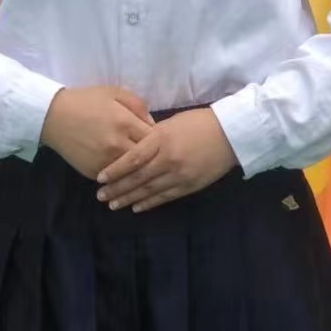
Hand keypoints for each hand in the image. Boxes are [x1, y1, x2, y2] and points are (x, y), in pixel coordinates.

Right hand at [40, 86, 153, 178]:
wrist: (53, 116)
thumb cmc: (86, 101)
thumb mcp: (114, 93)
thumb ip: (138, 106)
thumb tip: (153, 125)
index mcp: (125, 122)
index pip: (155, 138)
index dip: (160, 139)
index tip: (161, 140)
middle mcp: (117, 145)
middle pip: (147, 158)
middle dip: (153, 157)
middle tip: (157, 156)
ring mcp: (105, 161)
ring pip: (132, 172)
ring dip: (139, 170)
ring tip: (144, 167)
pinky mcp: (93, 172)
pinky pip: (115, 178)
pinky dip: (122, 175)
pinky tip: (125, 172)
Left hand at [96, 108, 238, 211]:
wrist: (231, 134)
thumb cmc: (199, 122)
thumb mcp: (171, 122)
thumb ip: (152, 136)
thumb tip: (133, 146)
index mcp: (161, 139)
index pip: (132, 159)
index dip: (115, 170)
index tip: (100, 178)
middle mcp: (168, 159)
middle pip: (137, 177)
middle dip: (117, 188)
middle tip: (101, 196)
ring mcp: (179, 175)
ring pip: (149, 190)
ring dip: (129, 198)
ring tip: (113, 205)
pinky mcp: (189, 186)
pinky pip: (165, 197)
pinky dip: (149, 203)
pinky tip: (137, 207)